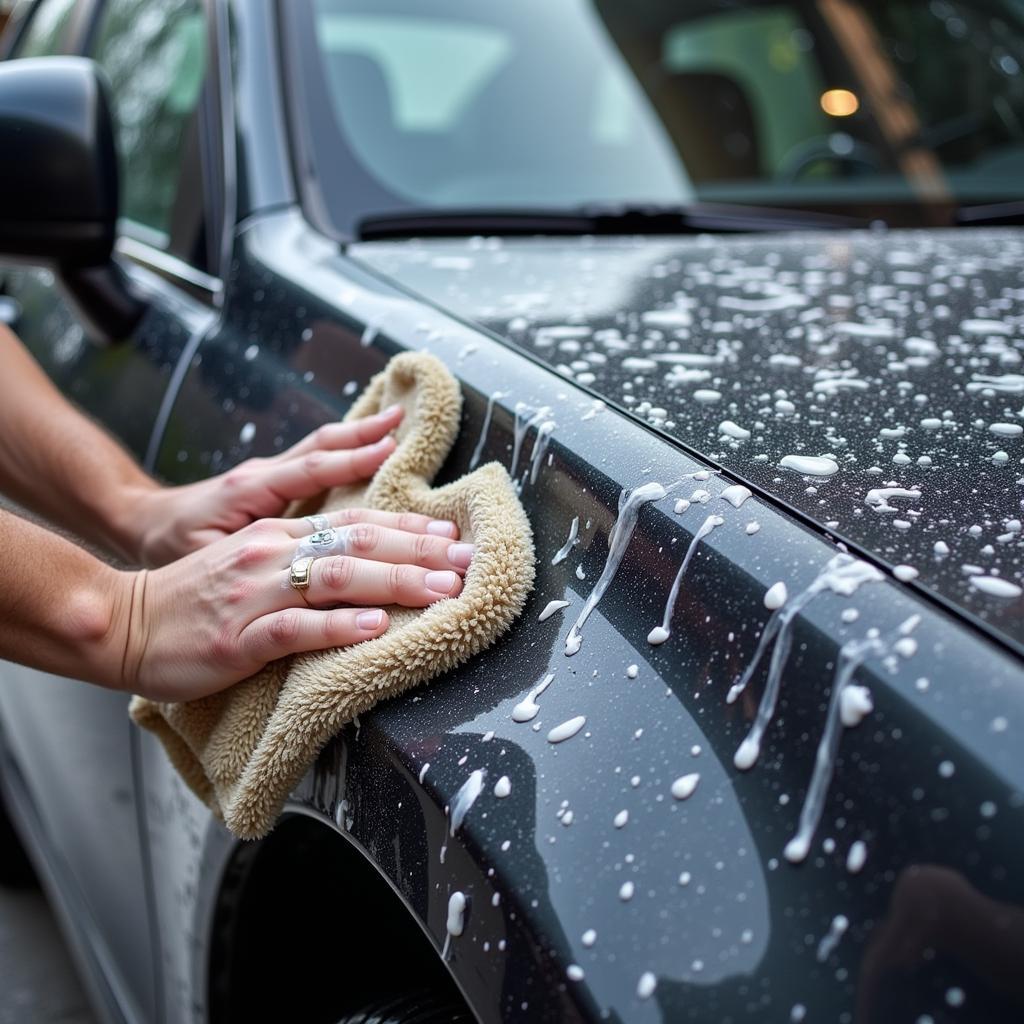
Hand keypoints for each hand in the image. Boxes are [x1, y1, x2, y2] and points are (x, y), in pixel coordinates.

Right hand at [119, 508, 473, 701]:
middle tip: (467, 560)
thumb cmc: (195, 599)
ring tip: (441, 590)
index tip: (451, 535)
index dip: (407, 528)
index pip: (354, 523)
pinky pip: (296, 628)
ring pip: (337, 579)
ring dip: (396, 582)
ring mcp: (255, 595)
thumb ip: (302, 558)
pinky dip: (339, 627)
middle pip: (357, 543)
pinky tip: (375, 628)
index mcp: (277, 535)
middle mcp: (271, 554)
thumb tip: (366, 564)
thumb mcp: (252, 563)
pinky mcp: (238, 638)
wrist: (124, 621)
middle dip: (419, 551)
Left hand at [127, 404, 405, 566]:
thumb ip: (245, 559)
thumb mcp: (200, 558)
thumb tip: (292, 574)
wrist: (143, 523)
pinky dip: (350, 448)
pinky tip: (376, 442)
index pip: (309, 469)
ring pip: (323, 446)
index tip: (389, 448)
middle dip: (367, 438)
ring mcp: (271, 473)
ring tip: (400, 421)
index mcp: (249, 490)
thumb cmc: (170, 547)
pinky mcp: (276, 480)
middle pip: (324, 448)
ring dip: (362, 435)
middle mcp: (264, 473)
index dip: (350, 460)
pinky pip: (319, 458)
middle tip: (406, 427)